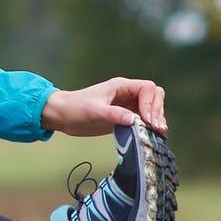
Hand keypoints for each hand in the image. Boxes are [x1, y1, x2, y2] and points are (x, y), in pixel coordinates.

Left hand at [39, 76, 167, 136]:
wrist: (62, 115)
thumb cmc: (75, 108)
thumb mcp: (94, 111)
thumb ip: (114, 114)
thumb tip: (134, 120)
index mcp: (121, 86)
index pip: (147, 88)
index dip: (150, 104)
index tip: (146, 120)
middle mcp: (127, 93)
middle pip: (154, 95)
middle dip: (157, 110)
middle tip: (156, 128)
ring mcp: (126, 105)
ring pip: (151, 107)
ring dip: (156, 118)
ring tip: (158, 133)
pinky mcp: (123, 116)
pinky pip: (143, 118)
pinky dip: (149, 125)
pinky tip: (151, 134)